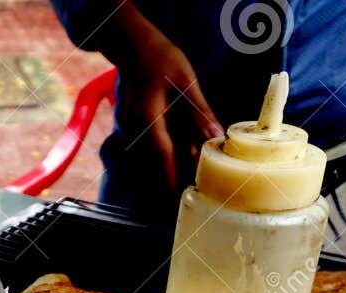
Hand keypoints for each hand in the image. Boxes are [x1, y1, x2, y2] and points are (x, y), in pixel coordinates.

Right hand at [94, 7, 221, 190]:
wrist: (134, 47)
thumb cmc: (162, 59)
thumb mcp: (186, 82)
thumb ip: (200, 111)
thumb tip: (217, 135)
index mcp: (148, 116)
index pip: (161, 153)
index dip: (171, 174)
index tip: (178, 192)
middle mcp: (133, 126)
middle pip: (154, 158)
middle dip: (172, 171)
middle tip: (190, 184)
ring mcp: (128, 127)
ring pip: (149, 153)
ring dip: (168, 161)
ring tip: (189, 168)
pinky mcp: (129, 125)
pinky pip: (147, 143)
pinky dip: (162, 149)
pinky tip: (180, 149)